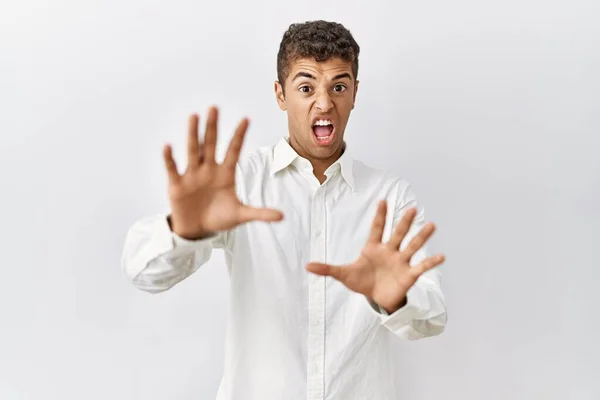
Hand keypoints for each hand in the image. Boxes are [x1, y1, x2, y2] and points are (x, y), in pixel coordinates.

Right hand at [163, 106, 283, 238]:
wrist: (197, 230)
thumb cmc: (219, 218)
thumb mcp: (240, 215)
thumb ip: (260, 213)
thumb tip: (282, 216)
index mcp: (225, 174)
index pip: (233, 150)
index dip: (239, 136)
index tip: (246, 119)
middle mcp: (208, 169)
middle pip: (211, 144)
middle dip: (213, 127)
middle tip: (215, 107)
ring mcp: (192, 175)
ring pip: (193, 150)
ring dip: (193, 134)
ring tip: (194, 116)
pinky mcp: (177, 184)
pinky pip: (173, 168)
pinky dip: (170, 158)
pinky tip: (168, 145)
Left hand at [306, 200, 444, 313]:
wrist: (376, 298)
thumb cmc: (362, 281)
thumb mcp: (343, 275)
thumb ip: (327, 269)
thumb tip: (307, 266)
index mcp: (373, 248)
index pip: (377, 228)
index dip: (380, 216)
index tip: (382, 200)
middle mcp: (390, 251)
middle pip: (397, 233)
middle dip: (403, 222)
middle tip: (411, 208)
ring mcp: (401, 261)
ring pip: (412, 246)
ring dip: (421, 237)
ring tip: (432, 225)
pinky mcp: (409, 275)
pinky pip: (421, 267)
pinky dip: (431, 262)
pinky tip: (442, 256)